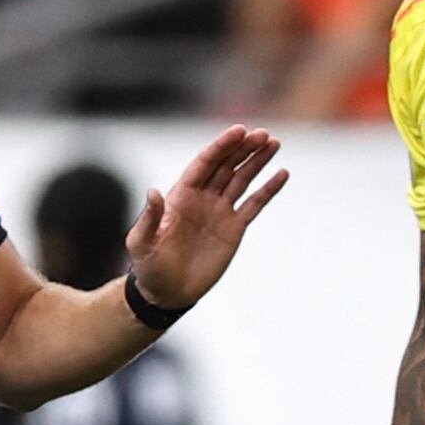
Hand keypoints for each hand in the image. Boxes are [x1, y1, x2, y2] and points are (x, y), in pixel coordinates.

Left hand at [126, 124, 289, 310]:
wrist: (167, 292)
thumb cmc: (149, 267)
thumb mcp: (142, 242)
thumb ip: (150, 218)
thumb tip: (154, 192)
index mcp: (181, 194)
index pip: (205, 163)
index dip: (221, 146)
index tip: (239, 131)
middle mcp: (203, 197)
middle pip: (226, 165)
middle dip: (244, 148)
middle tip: (264, 134)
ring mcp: (220, 211)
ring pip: (242, 179)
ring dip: (257, 161)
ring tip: (274, 144)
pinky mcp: (234, 228)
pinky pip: (254, 204)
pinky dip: (268, 190)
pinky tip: (282, 174)